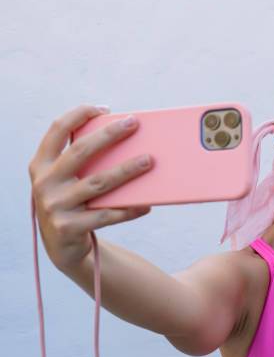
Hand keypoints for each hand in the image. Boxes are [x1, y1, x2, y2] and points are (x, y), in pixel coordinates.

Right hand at [28, 104, 153, 269]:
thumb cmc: (73, 203)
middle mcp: (44, 183)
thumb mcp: (66, 181)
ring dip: (126, 170)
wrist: (62, 248)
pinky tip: (147, 204)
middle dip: (109, 135)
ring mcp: (55, 207)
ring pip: (99, 183)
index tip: (103, 108)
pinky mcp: (69, 228)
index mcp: (40, 165)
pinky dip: (129, 209)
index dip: (78, 115)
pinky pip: (107, 215)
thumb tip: (126, 141)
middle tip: (134, 123)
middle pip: (80, 152)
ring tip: (149, 160)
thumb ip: (81, 163)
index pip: (56, 131)